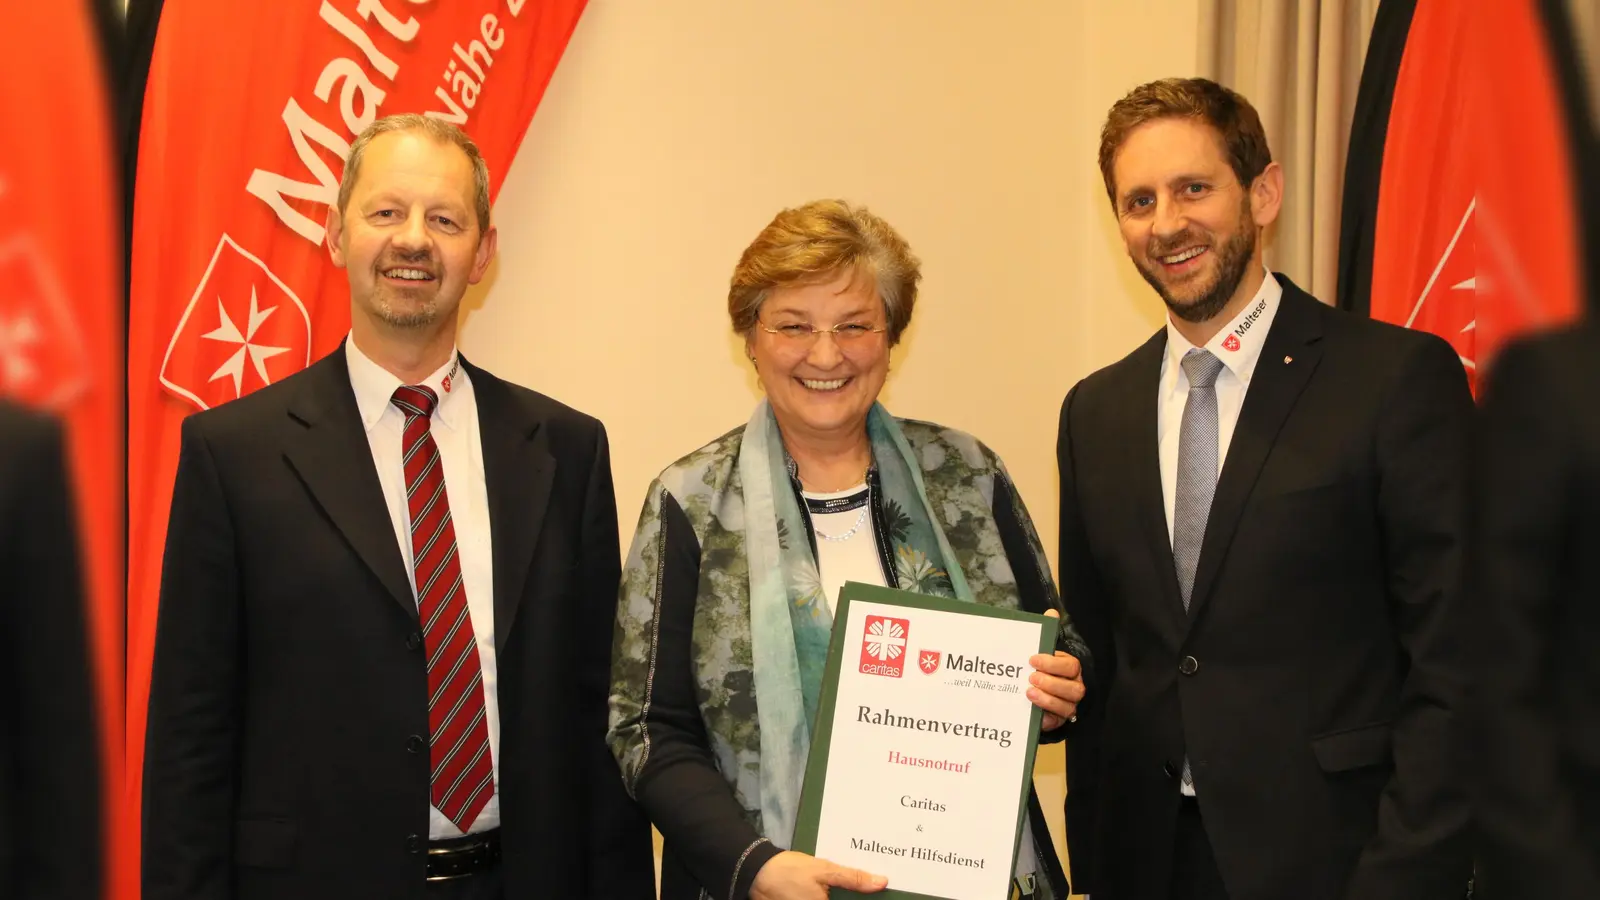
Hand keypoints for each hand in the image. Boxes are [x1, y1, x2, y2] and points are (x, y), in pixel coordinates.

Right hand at [749, 850, 887, 899]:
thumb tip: (882, 882)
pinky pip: (823, 898)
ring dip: (842, 892)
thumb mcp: (824, 870)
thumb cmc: (790, 871)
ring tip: (842, 884)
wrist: (756, 873)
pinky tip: (831, 888)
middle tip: (870, 885)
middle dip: (854, 893)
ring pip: (833, 899)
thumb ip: (853, 878)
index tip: (880, 892)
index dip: (867, 898)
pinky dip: (830, 894)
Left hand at [1028, 609, 1085, 730]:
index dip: (1052, 663)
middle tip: (1031, 678)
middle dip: (1052, 683)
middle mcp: (1074, 688)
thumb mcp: (1044, 651)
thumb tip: (1051, 613)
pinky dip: (1045, 718)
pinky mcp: (1058, 721)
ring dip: (1048, 700)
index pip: (1070, 666)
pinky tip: (1033, 713)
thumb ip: (1048, 633)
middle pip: (1073, 689)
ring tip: (1029, 693)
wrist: (1038, 691)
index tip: (1033, 660)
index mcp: (1072, 669)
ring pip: (1067, 707)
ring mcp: (1068, 706)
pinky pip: (1055, 722)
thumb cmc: (1043, 668)